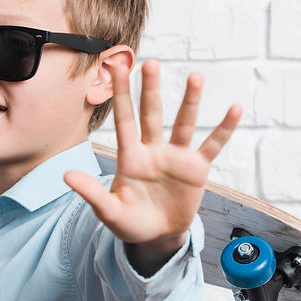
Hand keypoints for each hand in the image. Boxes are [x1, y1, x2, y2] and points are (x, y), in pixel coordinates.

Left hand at [63, 59, 242, 261]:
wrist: (157, 237)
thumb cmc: (130, 222)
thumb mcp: (108, 211)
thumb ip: (91, 192)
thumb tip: (65, 175)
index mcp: (130, 157)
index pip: (124, 120)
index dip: (121, 95)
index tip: (117, 68)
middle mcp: (153, 151)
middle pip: (151, 115)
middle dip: (150, 90)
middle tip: (151, 63)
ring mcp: (176, 157)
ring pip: (183, 124)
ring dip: (190, 102)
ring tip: (195, 77)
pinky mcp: (196, 169)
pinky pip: (212, 145)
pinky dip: (224, 129)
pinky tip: (234, 109)